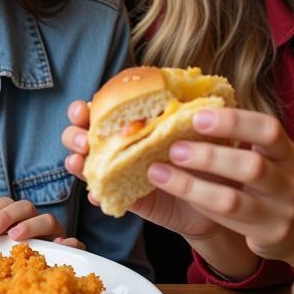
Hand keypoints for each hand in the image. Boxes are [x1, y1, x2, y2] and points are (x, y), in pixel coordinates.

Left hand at [0, 197, 83, 248]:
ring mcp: (55, 234)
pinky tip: (57, 247)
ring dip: (31, 226)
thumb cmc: (11, 254)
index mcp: (16, 216)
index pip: (3, 203)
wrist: (40, 280)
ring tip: (15, 237)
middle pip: (25, 206)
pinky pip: (76, 242)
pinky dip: (69, 242)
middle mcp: (35, 220)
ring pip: (49, 220)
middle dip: (5, 217)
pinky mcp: (71, 250)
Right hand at [62, 97, 247, 272]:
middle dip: (73, 134)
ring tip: (81, 163)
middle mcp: (119, 142)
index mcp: (131, 119)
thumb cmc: (208, 151)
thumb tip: (180, 97)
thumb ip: (183, 111)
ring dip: (76, 161)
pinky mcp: (125, 196)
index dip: (83, 108)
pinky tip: (98, 195)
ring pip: (84, 162)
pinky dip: (96, 194)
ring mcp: (118, 169)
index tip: (83, 109)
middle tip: (84, 140)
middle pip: (80, 133)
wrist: (220, 193)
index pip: (97, 109)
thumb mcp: (196, 128)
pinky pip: (103, 194)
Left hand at [145, 108, 293, 274]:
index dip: (235, 122)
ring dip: (191, 186)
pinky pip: (227, 221)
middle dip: (209, 157)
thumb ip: (229, 135)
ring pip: (232, 200)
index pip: (268, 129)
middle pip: (253, 167)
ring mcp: (279, 211)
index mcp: (283, 150)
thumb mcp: (258, 154)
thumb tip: (176, 110)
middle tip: (174, 148)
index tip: (198, 116)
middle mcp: (287, 180)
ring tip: (158, 173)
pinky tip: (176, 192)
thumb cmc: (261, 180)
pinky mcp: (267, 235)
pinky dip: (197, 203)